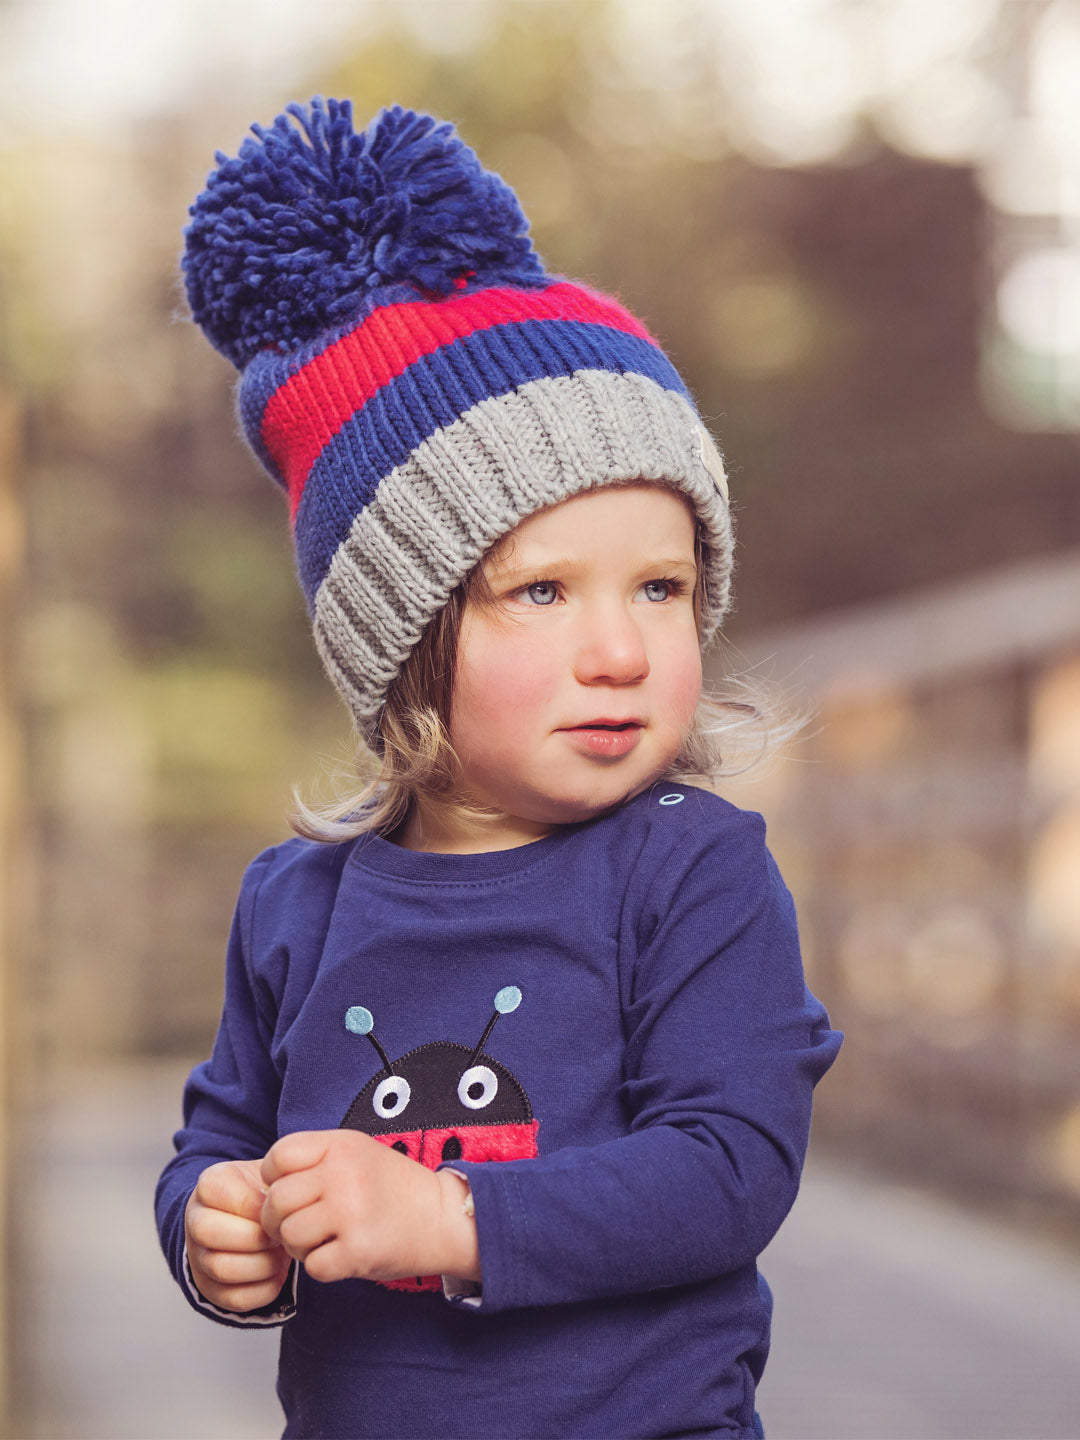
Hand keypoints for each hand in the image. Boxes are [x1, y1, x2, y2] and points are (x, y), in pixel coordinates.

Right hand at [185, 1159, 291, 1312]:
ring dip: (262, 1264)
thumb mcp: (271, 1173)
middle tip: (280, 1236)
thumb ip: (280, 1178)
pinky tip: (278, 1273)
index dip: (253, 1204)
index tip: (278, 1209)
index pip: (218, 1192)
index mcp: (210, 1186)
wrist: (252, 1218)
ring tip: (282, 1254)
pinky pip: (234, 1298)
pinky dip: (264, 1289)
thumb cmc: (266, 1193)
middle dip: (255, 1237)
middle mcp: (195, 1221)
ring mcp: (199, 1258)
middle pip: (209, 1232)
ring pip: (221, 1268)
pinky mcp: (212, 1289)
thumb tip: (293, 1199)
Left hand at [260, 1129, 479, 1285]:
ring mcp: (351, 1213)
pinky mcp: (358, 1252)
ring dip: (299, 1247)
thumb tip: (266, 1185)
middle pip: (276, 1201)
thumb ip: (314, 1159)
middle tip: (298, 1225)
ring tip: (322, 1241)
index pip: (277, 1157)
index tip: (290, 1191)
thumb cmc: (392, 1187)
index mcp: (340, 1145)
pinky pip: (312, 1267)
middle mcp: (343, 1175)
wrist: (442, 1217)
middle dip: (278, 1220)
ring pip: (289, 1236)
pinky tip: (340, 1255)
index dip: (273, 1179)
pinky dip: (321, 1267)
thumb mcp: (356, 1152)